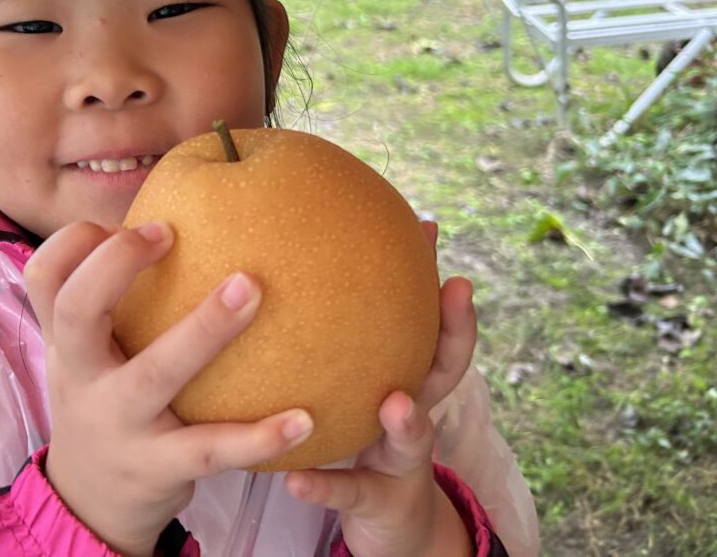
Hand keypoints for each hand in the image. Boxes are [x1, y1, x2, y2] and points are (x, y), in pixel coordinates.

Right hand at [25, 220, 314, 556]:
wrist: (92, 502)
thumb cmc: (103, 401)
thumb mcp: (87, 355)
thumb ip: (108, 300)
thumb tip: (177, 214)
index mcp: (67, 343)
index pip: (44, 277)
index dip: (76, 241)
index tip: (128, 223)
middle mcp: (82, 377)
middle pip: (77, 310)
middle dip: (116, 264)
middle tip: (167, 232)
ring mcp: (118, 423)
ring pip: (153, 373)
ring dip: (203, 328)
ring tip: (253, 288)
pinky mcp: (158, 468)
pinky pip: (210, 450)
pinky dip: (257, 437)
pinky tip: (303, 418)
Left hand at [284, 222, 477, 556]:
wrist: (388, 523)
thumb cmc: (363, 436)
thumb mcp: (360, 384)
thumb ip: (342, 334)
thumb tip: (298, 255)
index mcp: (406, 379)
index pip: (429, 325)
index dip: (431, 276)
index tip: (432, 230)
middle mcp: (412, 415)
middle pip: (443, 372)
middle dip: (454, 331)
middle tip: (456, 287)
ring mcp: (399, 460)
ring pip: (412, 438)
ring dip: (408, 420)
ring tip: (395, 402)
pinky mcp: (374, 502)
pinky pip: (347, 492)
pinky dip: (325, 487)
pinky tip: (296, 482)